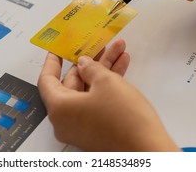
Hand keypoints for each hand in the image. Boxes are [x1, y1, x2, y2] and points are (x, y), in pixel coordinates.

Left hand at [38, 39, 178, 150]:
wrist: (148, 149)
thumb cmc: (124, 120)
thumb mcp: (106, 81)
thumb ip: (90, 68)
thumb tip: (83, 64)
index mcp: (59, 109)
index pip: (47, 79)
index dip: (53, 61)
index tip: (58, 50)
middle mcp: (66, 121)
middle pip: (71, 84)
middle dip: (89, 62)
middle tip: (98, 47)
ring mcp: (81, 127)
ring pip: (88, 91)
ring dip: (102, 71)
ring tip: (117, 52)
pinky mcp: (96, 130)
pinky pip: (96, 102)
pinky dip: (106, 86)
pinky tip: (120, 68)